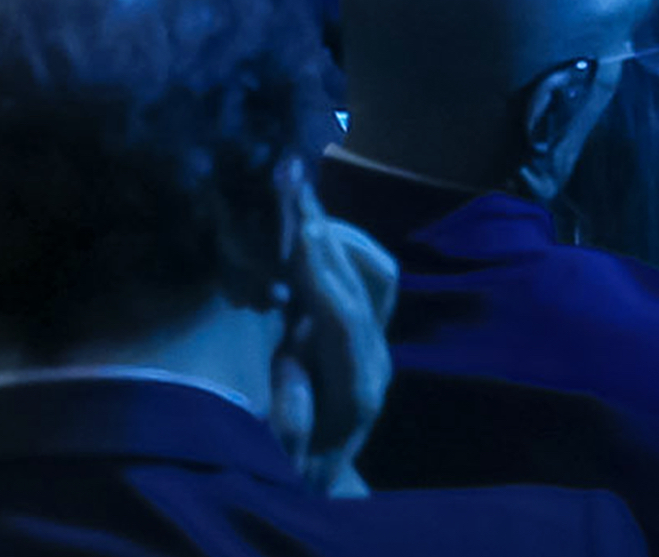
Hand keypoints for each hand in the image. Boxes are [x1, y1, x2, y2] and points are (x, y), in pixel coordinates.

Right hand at [268, 182, 397, 495]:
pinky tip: (306, 220)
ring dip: (335, 230)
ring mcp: (377, 340)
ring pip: (375, 269)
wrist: (318, 479)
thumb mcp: (281, 458)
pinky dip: (338, 241)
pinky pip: (368, 271)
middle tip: (289, 180)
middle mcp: (376, 359)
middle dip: (327, 230)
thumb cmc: (289, 466)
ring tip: (294, 193)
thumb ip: (289, 422)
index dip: (323, 271)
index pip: (346, 318)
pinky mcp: (369, 328)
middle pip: (367, 281)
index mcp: (355, 390)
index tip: (299, 227)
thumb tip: (289, 366)